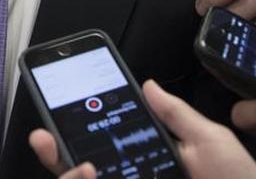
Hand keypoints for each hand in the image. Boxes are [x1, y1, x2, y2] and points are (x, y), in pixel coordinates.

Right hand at [29, 80, 255, 178]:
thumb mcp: (210, 140)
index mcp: (151, 164)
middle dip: (58, 157)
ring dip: (71, 174)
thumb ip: (175, 114)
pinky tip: (87, 175)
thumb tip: (147, 85)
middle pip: (85, 172)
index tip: (55, 120)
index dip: (75, 135)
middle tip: (45, 139)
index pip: (105, 149)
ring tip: (80, 166)